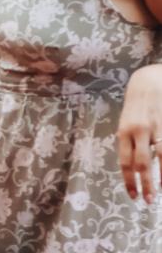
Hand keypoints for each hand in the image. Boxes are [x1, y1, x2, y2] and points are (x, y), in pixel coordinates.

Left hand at [118, 65, 161, 202]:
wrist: (149, 80)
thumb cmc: (136, 106)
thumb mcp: (126, 123)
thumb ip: (129, 144)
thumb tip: (133, 169)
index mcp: (123, 132)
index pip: (125, 163)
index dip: (129, 182)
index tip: (134, 197)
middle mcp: (139, 131)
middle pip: (142, 164)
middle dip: (145, 185)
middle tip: (149, 202)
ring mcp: (156, 127)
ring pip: (161, 158)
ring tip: (161, 192)